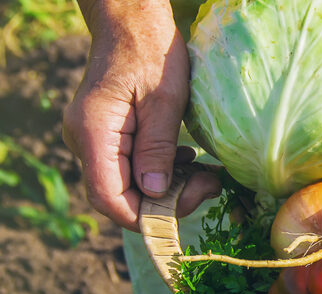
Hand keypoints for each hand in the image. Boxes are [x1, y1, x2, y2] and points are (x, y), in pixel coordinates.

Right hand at [63, 0, 219, 231]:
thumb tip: (157, 193)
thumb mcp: (165, 99)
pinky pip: (131, 170)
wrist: (131, 23)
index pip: (110, 198)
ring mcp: (95, 141)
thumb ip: (157, 147)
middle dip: (167, 201)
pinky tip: (186, 159)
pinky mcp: (109, 138)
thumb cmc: (150, 51)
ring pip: (128, 186)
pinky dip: (161, 173)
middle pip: (120, 198)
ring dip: (168, 188)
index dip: (149, 215)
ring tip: (204, 173)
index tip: (191, 200)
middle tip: (208, 183)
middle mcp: (86, 142)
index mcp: (94, 133)